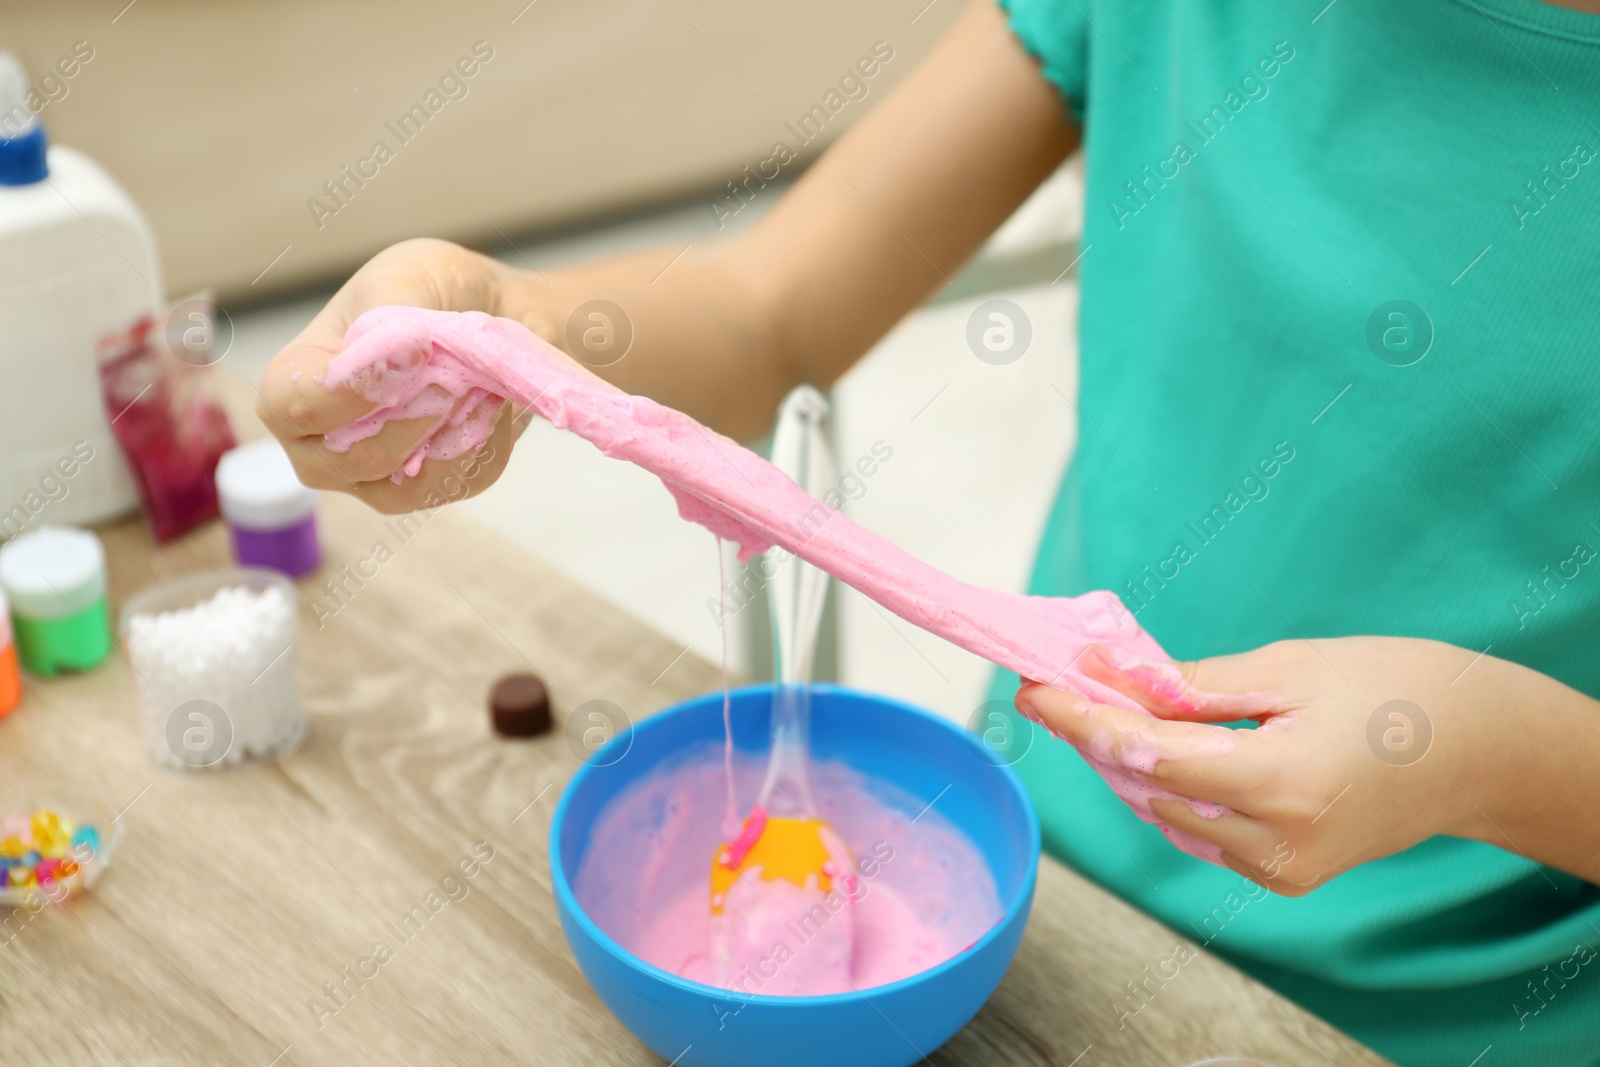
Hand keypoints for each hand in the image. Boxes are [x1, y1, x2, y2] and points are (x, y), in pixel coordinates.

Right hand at [256, 238, 532, 512]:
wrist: (491, 316)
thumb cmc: (428, 293)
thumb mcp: (402, 278)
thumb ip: (388, 318)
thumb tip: (396, 355)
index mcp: (294, 384)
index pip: (297, 406)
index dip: (358, 386)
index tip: (418, 350)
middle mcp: (319, 444)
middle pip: (354, 457)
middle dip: (415, 415)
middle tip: (456, 374)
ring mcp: (370, 477)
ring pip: (404, 487)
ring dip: (451, 434)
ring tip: (479, 385)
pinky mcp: (425, 490)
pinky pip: (454, 485)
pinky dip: (480, 445)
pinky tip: (490, 405)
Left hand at [1013, 636, 1582, 893]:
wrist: (1479, 751)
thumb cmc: (1394, 688)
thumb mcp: (1288, 667)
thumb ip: (1192, 686)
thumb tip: (1110, 677)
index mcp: (1279, 781)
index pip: (1147, 754)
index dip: (1082, 720)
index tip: (1033, 688)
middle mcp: (1274, 841)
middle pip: (1147, 788)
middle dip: (1099, 736)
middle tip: (1058, 684)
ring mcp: (1280, 868)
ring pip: (1166, 814)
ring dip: (1131, 763)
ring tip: (1104, 706)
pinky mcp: (1284, 876)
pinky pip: (1200, 831)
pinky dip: (1172, 789)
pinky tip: (1163, 748)